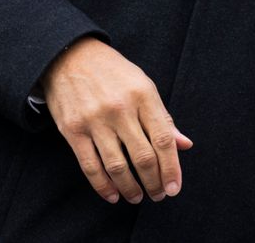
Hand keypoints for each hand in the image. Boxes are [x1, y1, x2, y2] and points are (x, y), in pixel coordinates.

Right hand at [43, 37, 192, 204]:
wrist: (70, 56)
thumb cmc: (113, 73)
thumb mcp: (144, 85)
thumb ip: (163, 117)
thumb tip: (184, 144)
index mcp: (144, 95)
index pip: (163, 139)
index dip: (171, 167)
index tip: (175, 187)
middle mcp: (121, 109)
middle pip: (143, 156)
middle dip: (154, 181)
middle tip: (159, 195)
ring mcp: (95, 121)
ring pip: (117, 166)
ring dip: (131, 188)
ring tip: (138, 197)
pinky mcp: (73, 131)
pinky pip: (90, 166)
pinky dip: (103, 185)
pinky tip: (113, 195)